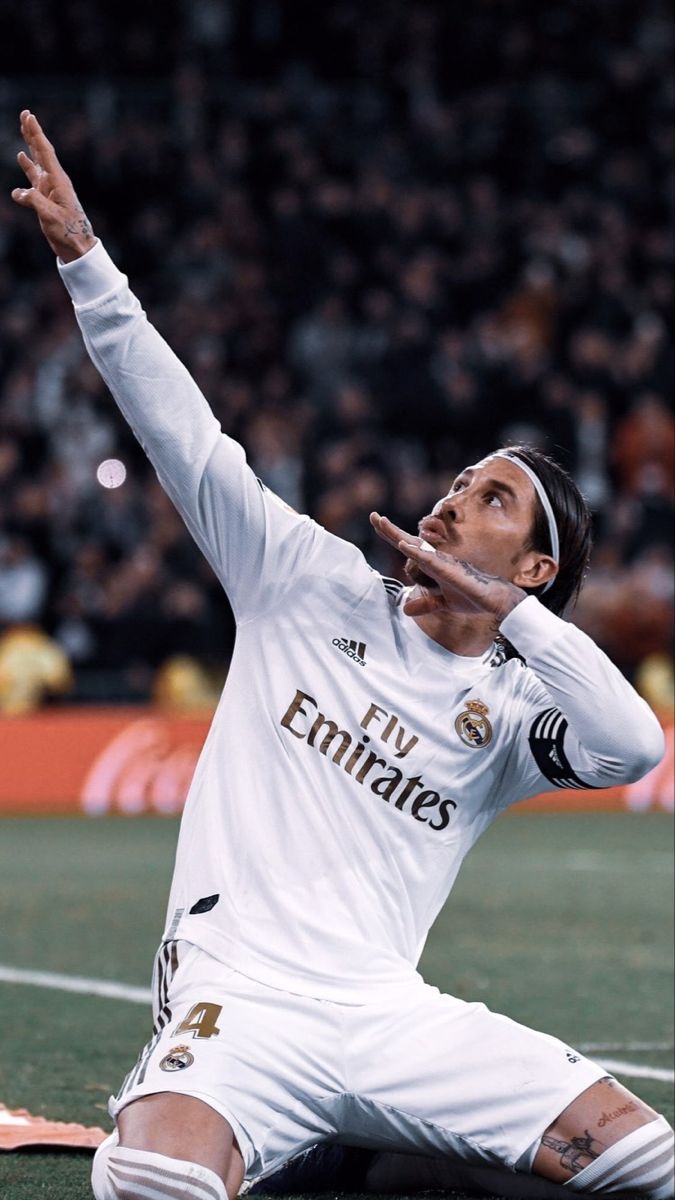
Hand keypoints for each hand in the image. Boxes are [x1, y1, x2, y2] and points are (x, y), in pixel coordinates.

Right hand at [11, 110, 95, 261]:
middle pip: (42, 151)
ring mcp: (50, 188)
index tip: (29, 117)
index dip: (36, 133)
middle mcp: (54, 181)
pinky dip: (27, 166)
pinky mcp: (46, 198)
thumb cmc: (68, 232)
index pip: (45, 152)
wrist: (77, 247)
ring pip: (37, 161)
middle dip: (33, 133)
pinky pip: (34, 177)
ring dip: (30, 145)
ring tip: (24, 129)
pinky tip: (21, 158)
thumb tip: (16, 192)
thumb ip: (34, 201)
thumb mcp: (50, 217)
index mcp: (58, 181)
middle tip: (25, 114)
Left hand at [370, 511, 525, 623]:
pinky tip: (404, 545)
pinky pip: (430, 560)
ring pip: (416, 546)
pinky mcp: (450, 571)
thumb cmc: (472, 597)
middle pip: (407, 541)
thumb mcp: (443, 602)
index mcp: (433, 564)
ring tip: (381, 522)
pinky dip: (417, 553)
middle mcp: (436, 558)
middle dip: (389, 529)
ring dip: (398, 535)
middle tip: (373, 516)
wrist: (495, 601)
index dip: (392, 535)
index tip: (377, 523)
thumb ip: (426, 603)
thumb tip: (406, 610)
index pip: (408, 547)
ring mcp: (443, 563)